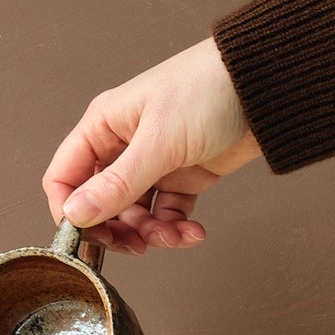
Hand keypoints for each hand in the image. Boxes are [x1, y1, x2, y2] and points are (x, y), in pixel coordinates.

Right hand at [42, 37, 260, 254]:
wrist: (268, 87)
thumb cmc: (208, 90)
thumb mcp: (159, 142)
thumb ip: (117, 184)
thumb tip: (75, 215)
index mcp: (104, 126)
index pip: (66, 176)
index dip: (70, 211)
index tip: (87, 237)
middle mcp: (124, 145)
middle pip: (100, 203)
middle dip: (116, 230)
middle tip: (135, 247)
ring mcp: (154, 162)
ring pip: (135, 214)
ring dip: (152, 232)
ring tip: (175, 236)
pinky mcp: (184, 176)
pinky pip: (168, 213)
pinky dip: (177, 227)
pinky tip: (194, 232)